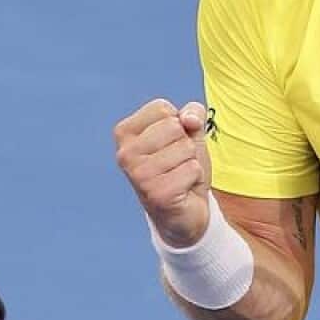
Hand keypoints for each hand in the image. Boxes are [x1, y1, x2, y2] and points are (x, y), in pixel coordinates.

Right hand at [114, 99, 212, 247]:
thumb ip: (191, 114)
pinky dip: (194, 179)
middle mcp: (125, 154)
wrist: (183, 212)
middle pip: (174, 126)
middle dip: (186, 143)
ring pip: (185, 148)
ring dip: (191, 162)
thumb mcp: (189, 133)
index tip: (171, 143)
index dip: (178, 123)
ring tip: (179, 176)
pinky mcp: (156, 194)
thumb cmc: (181, 166)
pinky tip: (182, 189)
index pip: (162, 108)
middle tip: (176, 163)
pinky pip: (192, 169)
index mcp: (125, 133)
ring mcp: (138, 175)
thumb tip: (189, 120)